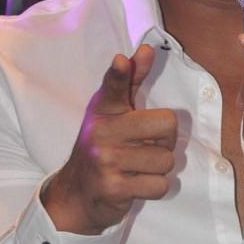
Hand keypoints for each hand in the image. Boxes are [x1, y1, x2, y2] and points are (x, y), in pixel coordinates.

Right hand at [42, 44, 176, 234]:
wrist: (76, 194)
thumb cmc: (102, 147)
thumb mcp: (111, 113)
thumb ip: (129, 81)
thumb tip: (145, 49)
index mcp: (103, 110)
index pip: (114, 85)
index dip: (120, 72)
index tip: (122, 60)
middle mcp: (101, 132)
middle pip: (167, 125)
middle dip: (165, 141)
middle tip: (145, 146)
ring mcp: (106, 160)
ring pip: (166, 160)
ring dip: (158, 168)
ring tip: (137, 167)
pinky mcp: (113, 188)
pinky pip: (159, 185)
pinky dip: (153, 187)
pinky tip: (136, 184)